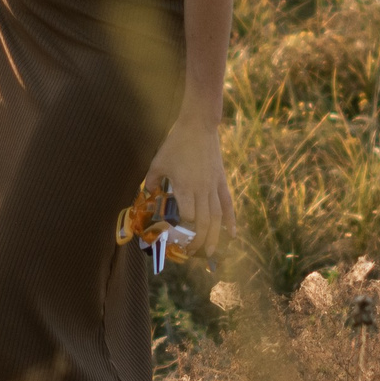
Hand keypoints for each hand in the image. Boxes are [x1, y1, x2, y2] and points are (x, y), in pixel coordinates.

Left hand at [146, 115, 233, 256]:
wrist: (199, 127)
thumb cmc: (176, 144)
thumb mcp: (158, 162)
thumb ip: (152, 181)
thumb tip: (148, 195)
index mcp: (185, 186)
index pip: (187, 216)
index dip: (183, 230)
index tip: (175, 238)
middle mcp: (202, 190)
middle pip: (204, 223)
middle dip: (198, 241)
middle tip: (192, 253)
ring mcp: (214, 187)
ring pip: (217, 218)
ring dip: (215, 237)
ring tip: (211, 253)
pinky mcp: (221, 182)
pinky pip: (227, 205)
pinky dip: (231, 221)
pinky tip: (232, 235)